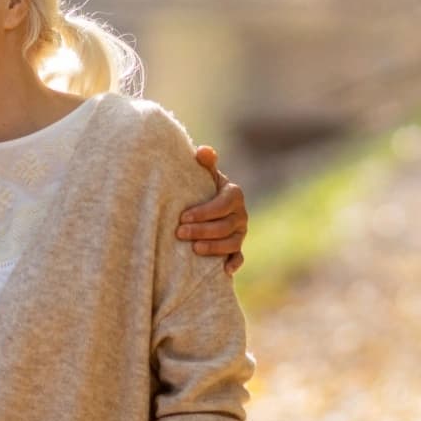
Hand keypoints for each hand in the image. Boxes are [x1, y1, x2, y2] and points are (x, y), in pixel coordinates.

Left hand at [179, 146, 247, 276]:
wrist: (205, 206)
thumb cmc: (201, 188)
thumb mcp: (203, 175)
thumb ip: (205, 163)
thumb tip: (203, 151)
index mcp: (234, 194)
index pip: (222, 204)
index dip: (204, 212)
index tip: (182, 216)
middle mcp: (241, 214)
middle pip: (225, 226)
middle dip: (202, 230)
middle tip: (179, 233)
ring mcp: (240, 233)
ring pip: (231, 243)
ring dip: (213, 247)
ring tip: (193, 249)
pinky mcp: (237, 248)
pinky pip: (239, 257)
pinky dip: (233, 263)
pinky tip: (223, 269)